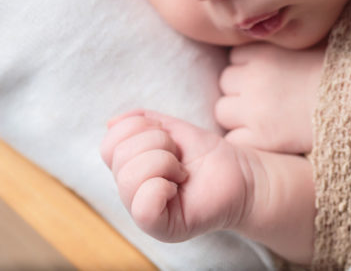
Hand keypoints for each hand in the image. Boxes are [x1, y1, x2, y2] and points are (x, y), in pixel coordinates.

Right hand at [100, 110, 254, 242]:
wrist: (241, 174)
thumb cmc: (205, 155)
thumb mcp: (170, 128)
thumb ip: (141, 122)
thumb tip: (112, 123)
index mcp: (127, 170)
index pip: (110, 143)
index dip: (140, 129)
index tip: (167, 139)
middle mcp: (129, 193)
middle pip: (120, 156)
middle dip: (158, 143)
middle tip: (178, 157)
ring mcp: (142, 213)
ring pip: (130, 176)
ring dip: (165, 162)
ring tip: (181, 172)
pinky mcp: (161, 229)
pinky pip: (143, 206)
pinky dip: (162, 187)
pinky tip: (179, 187)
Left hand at [215, 42, 324, 153]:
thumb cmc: (342, 74)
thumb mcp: (311, 47)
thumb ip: (286, 48)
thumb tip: (278, 51)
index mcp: (264, 53)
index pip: (235, 56)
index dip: (247, 67)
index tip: (264, 76)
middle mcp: (253, 79)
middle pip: (226, 82)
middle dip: (239, 91)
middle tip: (263, 100)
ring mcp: (254, 110)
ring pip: (222, 110)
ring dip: (237, 116)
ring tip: (261, 119)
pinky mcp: (261, 138)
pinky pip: (234, 140)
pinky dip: (244, 139)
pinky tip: (262, 138)